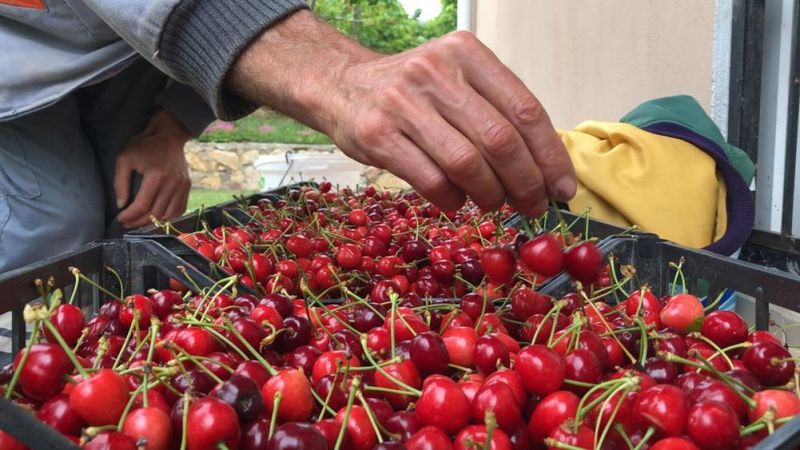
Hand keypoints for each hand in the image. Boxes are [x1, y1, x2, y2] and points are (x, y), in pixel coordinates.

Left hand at [114, 109, 191, 228]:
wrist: (169, 135)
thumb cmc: (144, 145)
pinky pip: (179, 210)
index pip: (142, 205)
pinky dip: (168, 218)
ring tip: (140, 222)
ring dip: (153, 222)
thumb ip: (120, 183)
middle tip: (127, 223)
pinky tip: (157, 217)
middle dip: (139, 222)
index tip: (120, 219)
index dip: (130, 215)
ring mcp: (182, 186)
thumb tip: (121, 205)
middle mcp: (172, 183)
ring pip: (168, 215)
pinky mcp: (187, 187)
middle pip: (155, 213)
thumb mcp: (124, 159)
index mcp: (156, 176)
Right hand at [227, 10, 575, 216]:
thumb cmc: (413, 91)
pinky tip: (456, 200)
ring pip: (467, 164)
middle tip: (533, 206)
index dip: (550, 156)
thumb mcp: (456, 80)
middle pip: (500, 140)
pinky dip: (453, 199)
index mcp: (466, 53)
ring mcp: (403, 102)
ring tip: (492, 203)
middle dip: (526, 184)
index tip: (562, 188)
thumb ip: (496, 110)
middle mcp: (436, 71)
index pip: (525, 110)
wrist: (341, 85)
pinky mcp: (377, 134)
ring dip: (490, 195)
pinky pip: (432, 180)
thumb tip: (544, 168)